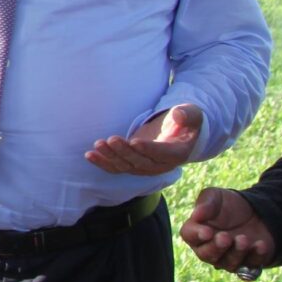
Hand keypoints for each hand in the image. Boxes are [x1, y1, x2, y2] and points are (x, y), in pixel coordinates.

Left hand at [86, 103, 203, 174]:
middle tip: (111, 139)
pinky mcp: (132, 165)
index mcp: (177, 153)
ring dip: (111, 157)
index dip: (148, 149)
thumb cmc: (185, 122)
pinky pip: (116, 167)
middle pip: (140, 162)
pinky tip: (89, 155)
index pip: (161, 154)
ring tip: (98, 144)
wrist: (178, 135)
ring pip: (126, 166)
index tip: (135, 141)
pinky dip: (103, 163)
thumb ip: (187, 114)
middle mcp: (160, 165)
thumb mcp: (192, 115)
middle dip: (125, 152)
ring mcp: (145, 167)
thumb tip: (178, 115)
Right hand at [179, 187, 275, 271]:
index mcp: (196, 231)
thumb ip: (206, 203)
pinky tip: (260, 245)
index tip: (207, 231)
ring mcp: (228, 259)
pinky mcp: (248, 263)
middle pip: (206, 255)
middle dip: (216, 248)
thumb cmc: (229, 204)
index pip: (189, 236)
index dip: (197, 235)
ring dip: (237, 253)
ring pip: (228, 264)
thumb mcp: (216, 196)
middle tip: (226, 237)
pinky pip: (250, 267)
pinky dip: (256, 257)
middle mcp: (209, 249)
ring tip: (244, 239)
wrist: (255, 212)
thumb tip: (196, 214)